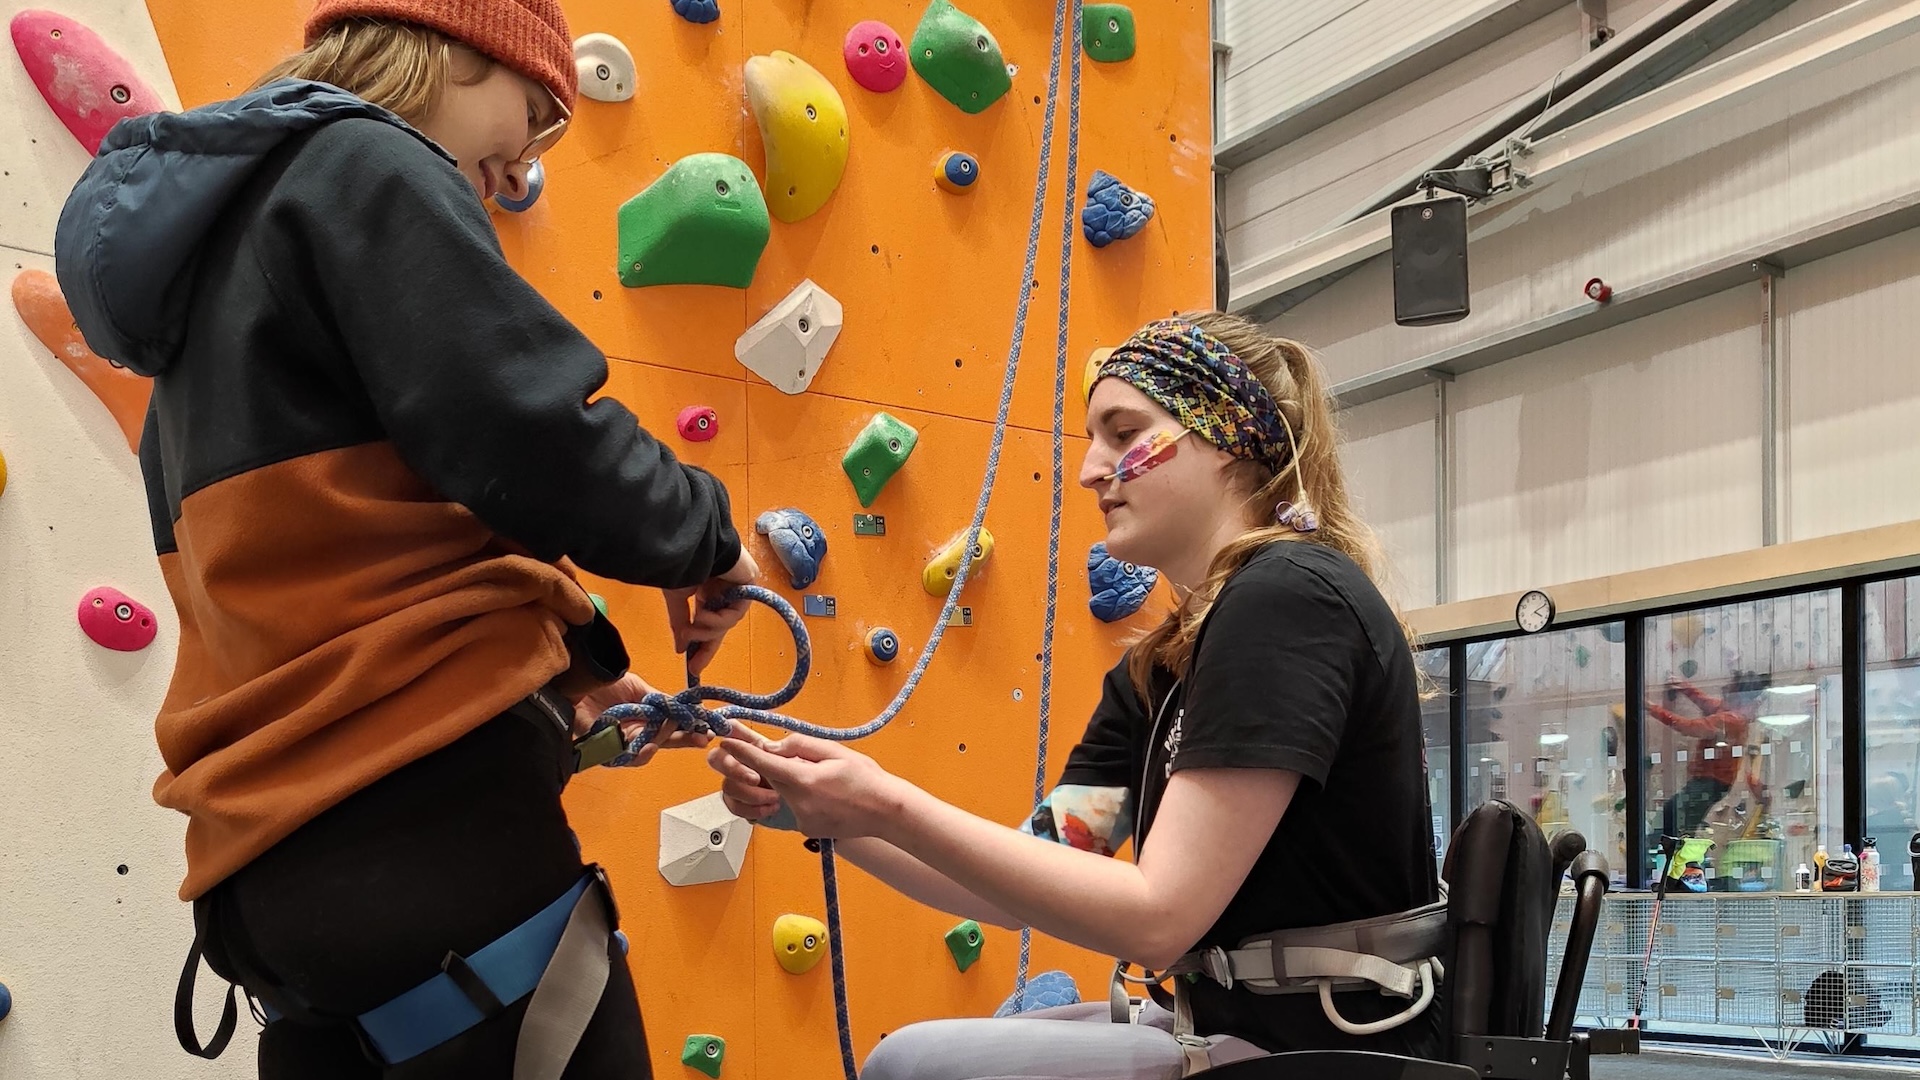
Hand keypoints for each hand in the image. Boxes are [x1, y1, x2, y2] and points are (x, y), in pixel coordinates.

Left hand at [570, 672, 711, 766]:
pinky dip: (640, 753)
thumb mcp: (636, 686)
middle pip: (664, 741)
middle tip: (703, 738)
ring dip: (663, 743)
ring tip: (672, 735)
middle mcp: (636, 730)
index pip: (670, 725)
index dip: (689, 728)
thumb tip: (681, 709)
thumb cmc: (602, 682)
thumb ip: (658, 700)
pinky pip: (627, 758)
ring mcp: (622, 741)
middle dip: (685, 740)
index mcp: (645, 715)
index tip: (708, 729)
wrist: (574, 683)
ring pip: (649, 750)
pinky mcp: (606, 749)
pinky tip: (650, 746)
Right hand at [664, 549, 758, 677]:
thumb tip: (679, 649)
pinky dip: (718, 619)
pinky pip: (735, 614)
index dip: (701, 645)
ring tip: (691, 627)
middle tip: (695, 666)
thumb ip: (680, 623)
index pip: (708, 622)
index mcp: (707, 591)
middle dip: (706, 646)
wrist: (694, 545)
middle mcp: (723, 591)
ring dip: (707, 630)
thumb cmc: (683, 563)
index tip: (693, 667)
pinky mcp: (748, 587)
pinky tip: (704, 612)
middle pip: (720, 627)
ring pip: (726, 623)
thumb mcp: (676, 598)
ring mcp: (737, 590)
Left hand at [707, 726, 904, 839]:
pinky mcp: (804, 828)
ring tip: (800, 772)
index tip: (726, 738)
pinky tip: (816, 790)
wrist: (886, 811)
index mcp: (803, 780)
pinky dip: (793, 794)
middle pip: (761, 780)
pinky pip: (787, 806)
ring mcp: (800, 819)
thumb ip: (799, 745)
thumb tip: (772, 746)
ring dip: (776, 781)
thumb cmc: (865, 777)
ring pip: (773, 794)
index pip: (761, 761)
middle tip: (762, 753)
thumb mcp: (834, 751)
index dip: (740, 748)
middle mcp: (797, 803)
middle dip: (755, 766)